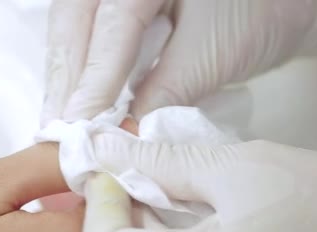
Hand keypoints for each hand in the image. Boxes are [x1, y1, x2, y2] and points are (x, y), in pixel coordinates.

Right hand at [42, 0, 316, 121]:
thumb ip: (162, 92)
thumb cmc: (262, 13)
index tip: (76, 127)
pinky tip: (77, 97)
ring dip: (66, 76)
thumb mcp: (211, 56)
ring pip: (73, 28)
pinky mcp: (123, 2)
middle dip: (65, 80)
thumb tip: (122, 132)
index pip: (107, 31)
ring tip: (58, 120)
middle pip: (74, 25)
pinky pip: (90, 33)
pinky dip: (82, 67)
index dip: (90, 83)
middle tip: (54, 131)